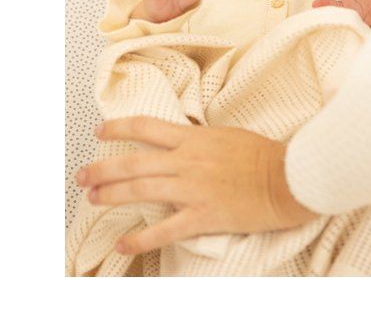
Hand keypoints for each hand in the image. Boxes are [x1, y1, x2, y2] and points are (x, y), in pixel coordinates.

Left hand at [76, 117, 318, 255]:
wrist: (288, 177)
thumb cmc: (264, 155)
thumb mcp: (226, 135)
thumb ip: (199, 140)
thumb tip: (181, 142)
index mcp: (193, 137)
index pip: (145, 127)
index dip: (118, 128)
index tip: (101, 132)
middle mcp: (187, 161)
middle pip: (133, 163)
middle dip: (102, 169)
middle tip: (82, 176)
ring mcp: (193, 189)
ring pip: (141, 191)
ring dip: (111, 195)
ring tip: (92, 199)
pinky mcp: (203, 216)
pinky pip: (164, 229)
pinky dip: (140, 238)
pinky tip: (123, 243)